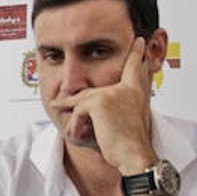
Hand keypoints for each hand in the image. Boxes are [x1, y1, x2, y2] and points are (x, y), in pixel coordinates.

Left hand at [51, 37, 156, 172]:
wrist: (134, 155)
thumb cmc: (131, 144)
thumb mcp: (126, 120)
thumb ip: (114, 106)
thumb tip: (91, 101)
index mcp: (135, 92)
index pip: (135, 68)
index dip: (137, 54)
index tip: (139, 40)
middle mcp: (125, 89)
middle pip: (92, 91)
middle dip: (72, 100)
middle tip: (57, 102)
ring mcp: (111, 94)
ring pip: (81, 100)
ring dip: (70, 113)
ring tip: (58, 112)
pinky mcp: (99, 102)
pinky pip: (77, 111)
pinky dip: (74, 124)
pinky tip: (76, 134)